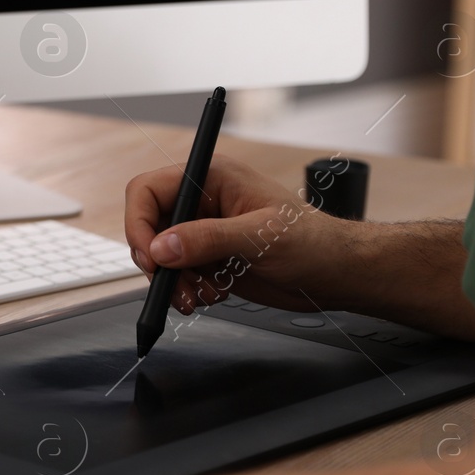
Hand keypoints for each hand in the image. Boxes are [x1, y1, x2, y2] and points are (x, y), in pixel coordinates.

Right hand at [124, 155, 356, 313]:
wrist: (336, 274)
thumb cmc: (314, 241)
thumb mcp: (259, 236)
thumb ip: (207, 239)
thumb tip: (162, 246)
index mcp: (212, 178)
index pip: (149, 190)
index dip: (138, 223)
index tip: (150, 256)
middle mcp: (203, 202)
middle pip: (149, 226)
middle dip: (158, 261)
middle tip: (173, 285)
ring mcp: (205, 231)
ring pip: (161, 255)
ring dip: (173, 282)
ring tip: (199, 296)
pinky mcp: (211, 258)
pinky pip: (178, 274)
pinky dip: (186, 290)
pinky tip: (212, 295)